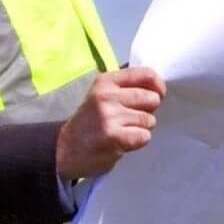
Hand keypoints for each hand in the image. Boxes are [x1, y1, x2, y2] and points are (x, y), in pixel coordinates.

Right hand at [57, 66, 163, 181]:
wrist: (65, 149)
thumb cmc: (91, 121)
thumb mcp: (102, 96)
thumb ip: (126, 88)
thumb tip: (158, 89)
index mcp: (106, 81)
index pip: (146, 74)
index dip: (158, 86)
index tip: (158, 95)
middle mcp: (106, 96)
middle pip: (152, 99)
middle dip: (148, 111)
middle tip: (130, 119)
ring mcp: (109, 116)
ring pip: (150, 120)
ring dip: (141, 128)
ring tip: (122, 131)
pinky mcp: (113, 137)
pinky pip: (144, 137)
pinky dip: (137, 141)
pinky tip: (121, 142)